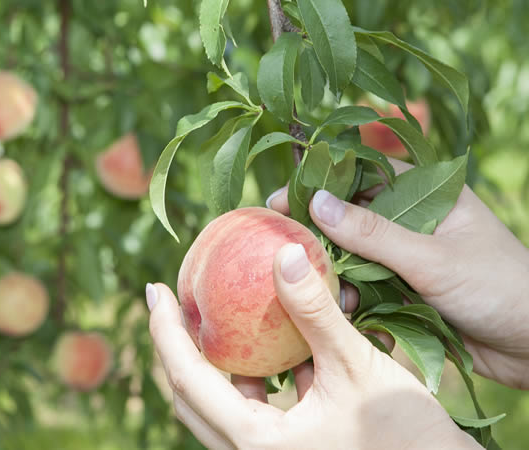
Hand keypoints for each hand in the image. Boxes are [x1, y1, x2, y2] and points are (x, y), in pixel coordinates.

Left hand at [147, 251, 478, 448]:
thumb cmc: (403, 432)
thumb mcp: (357, 365)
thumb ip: (316, 312)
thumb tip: (284, 253)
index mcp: (255, 441)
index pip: (187, 379)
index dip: (164, 331)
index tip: (154, 289)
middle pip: (190, 395)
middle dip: (176, 346)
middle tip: (172, 301)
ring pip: (219, 404)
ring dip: (214, 362)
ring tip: (217, 317)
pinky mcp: (287, 448)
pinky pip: (251, 407)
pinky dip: (250, 375)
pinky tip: (270, 345)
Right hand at [267, 159, 528, 389]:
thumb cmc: (499, 287)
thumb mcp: (432, 258)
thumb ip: (374, 233)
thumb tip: (317, 202)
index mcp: (427, 194)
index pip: (363, 177)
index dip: (321, 185)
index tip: (281, 200)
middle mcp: (413, 221)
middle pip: (352, 218)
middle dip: (320, 234)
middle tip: (283, 246)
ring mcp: (408, 257)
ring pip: (355, 256)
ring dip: (336, 272)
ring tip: (322, 287)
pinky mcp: (406, 290)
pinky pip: (367, 287)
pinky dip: (352, 298)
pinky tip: (342, 310)